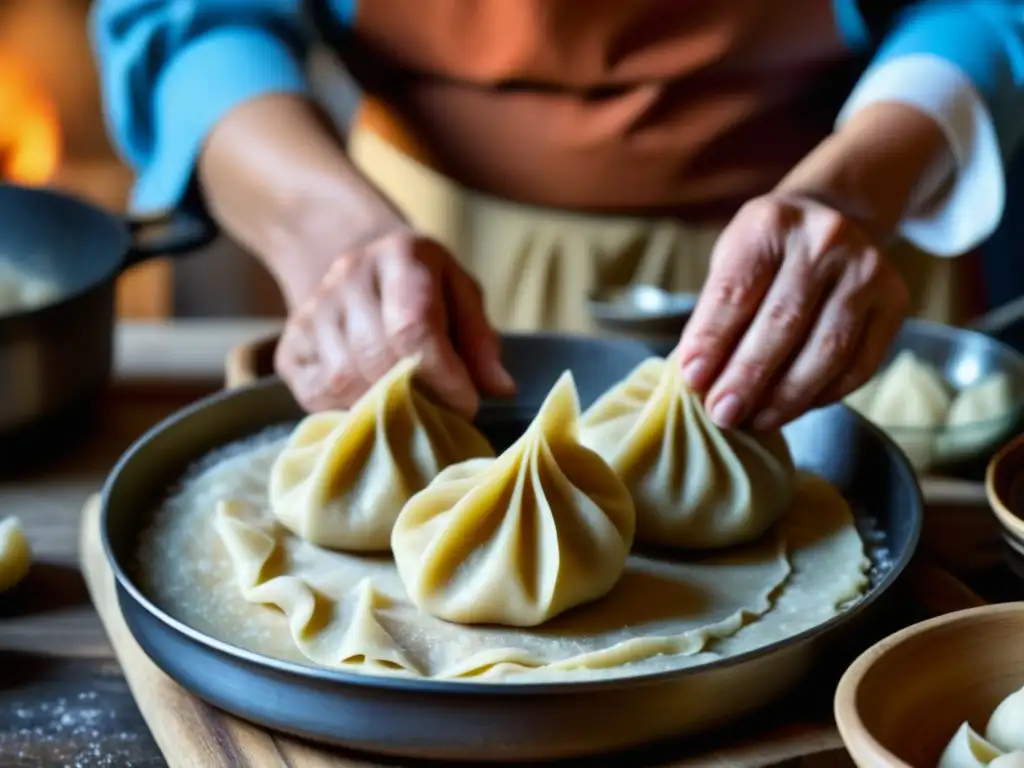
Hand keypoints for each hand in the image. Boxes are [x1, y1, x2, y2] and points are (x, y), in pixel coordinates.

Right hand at [275, 230, 515, 416]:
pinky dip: (347, 412)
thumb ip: (481, 340)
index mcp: (399, 256)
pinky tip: (370, 405)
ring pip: (344, 381)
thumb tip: (501, 389)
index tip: (467, 405)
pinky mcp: (290, 346)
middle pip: (376, 358)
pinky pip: (315, 395)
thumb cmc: (421, 286)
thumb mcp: (461, 295)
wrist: (355, 260)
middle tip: (440, 414)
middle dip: (415, 397)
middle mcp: (348, 277)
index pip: (413, 327)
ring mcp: (312, 311)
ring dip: (381, 408)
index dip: (442, 376)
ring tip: (408, 410)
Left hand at [676, 193, 908, 430]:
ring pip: (827, 349)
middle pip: (783, 323)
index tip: (693, 380)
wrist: (832, 219)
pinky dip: (824, 395)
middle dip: (748, 377)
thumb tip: (699, 378)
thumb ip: (715, 314)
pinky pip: (860, 364)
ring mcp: (867, 270)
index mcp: (770, 224)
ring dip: (787, 396)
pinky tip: (794, 408)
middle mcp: (826, 240)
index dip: (713, 340)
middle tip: (721, 414)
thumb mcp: (731, 261)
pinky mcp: (895, 300)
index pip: (736, 291)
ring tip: (755, 420)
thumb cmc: (768, 252)